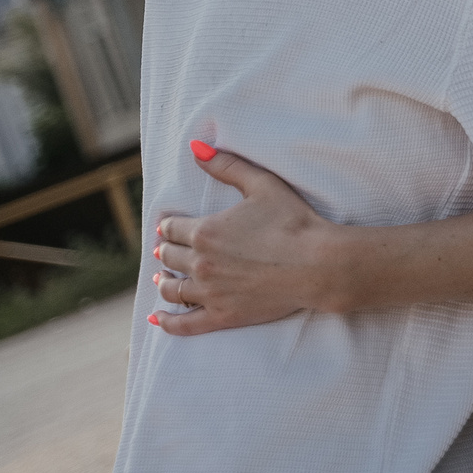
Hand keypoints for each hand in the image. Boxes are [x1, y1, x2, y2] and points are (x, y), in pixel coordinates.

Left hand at [151, 143, 338, 335]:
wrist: (316, 264)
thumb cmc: (293, 221)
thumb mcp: (262, 184)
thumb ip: (227, 166)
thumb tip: (196, 148)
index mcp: (204, 231)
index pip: (172, 228)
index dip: (169, 226)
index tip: (170, 226)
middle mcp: (200, 263)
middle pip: (169, 257)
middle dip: (166, 251)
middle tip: (166, 250)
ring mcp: (209, 293)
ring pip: (171, 289)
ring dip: (163, 282)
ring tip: (161, 279)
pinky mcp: (222, 316)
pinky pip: (183, 324)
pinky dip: (165, 321)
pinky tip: (155, 317)